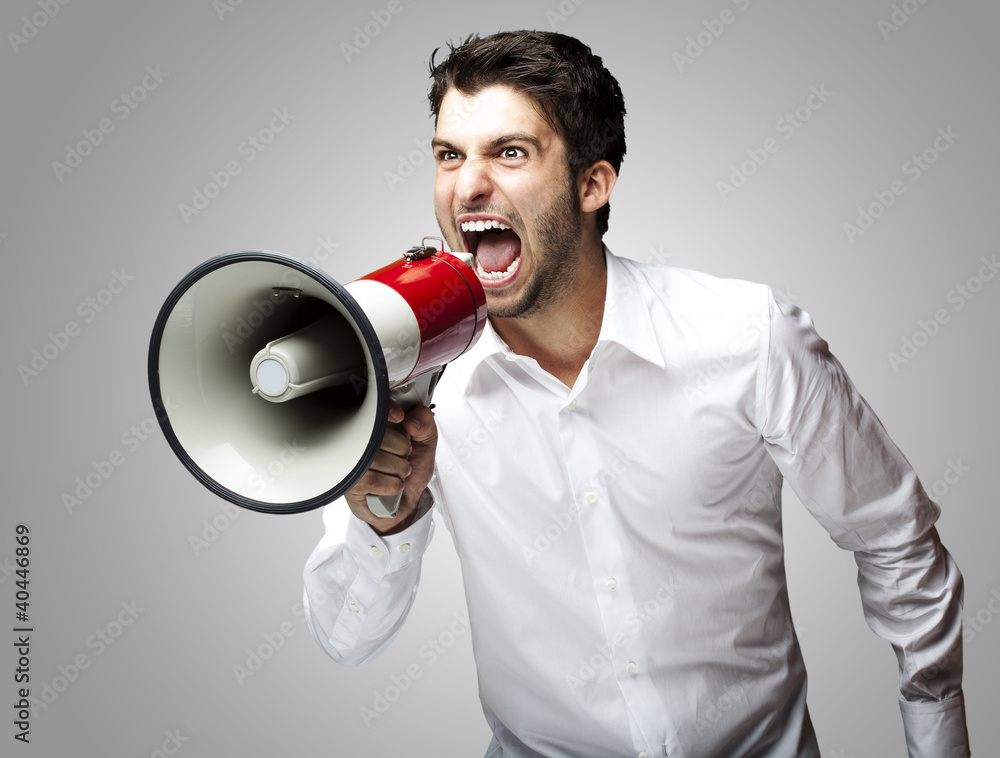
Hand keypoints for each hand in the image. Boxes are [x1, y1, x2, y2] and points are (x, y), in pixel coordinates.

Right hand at [344, 401, 436, 534]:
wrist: (406, 500)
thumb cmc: (411, 468)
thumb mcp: (426, 442)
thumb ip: (425, 424)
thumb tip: (412, 421)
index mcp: (376, 425)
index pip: (373, 408)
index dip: (386, 409)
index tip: (399, 416)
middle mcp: (359, 441)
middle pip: (378, 435)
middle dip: (402, 449)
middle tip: (404, 456)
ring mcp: (352, 462)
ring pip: (375, 458)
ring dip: (398, 469)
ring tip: (399, 471)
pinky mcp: (350, 484)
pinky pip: (371, 480)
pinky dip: (390, 484)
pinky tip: (392, 484)